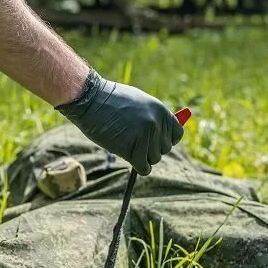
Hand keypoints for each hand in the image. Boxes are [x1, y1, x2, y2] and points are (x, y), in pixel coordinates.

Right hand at [56, 70, 182, 174]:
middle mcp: (156, 123)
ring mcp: (145, 137)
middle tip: (134, 141)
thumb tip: (164, 136)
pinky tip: (128, 157)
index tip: (154, 141)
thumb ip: (153, 118)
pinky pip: (144, 168)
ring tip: (126, 144)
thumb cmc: (111, 101)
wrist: (90, 100)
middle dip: (150, 149)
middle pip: (164, 150)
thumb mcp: (139, 102)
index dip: (165, 140)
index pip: (176, 135)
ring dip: (142, 157)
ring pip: (154, 159)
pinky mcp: (133, 149)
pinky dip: (138, 167)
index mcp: (160, 110)